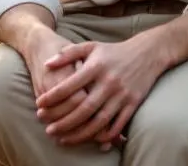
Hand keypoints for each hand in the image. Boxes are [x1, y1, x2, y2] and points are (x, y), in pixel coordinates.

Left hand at [35, 37, 169, 146]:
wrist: (148, 53)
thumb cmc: (114, 51)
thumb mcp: (91, 46)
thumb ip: (68, 53)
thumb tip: (46, 64)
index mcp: (96, 67)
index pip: (70, 85)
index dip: (53, 97)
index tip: (39, 105)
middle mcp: (109, 82)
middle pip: (84, 108)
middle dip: (64, 122)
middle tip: (48, 129)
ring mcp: (122, 94)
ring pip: (99, 121)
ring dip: (80, 133)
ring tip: (64, 139)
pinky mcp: (133, 103)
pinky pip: (118, 125)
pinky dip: (105, 135)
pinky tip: (92, 141)